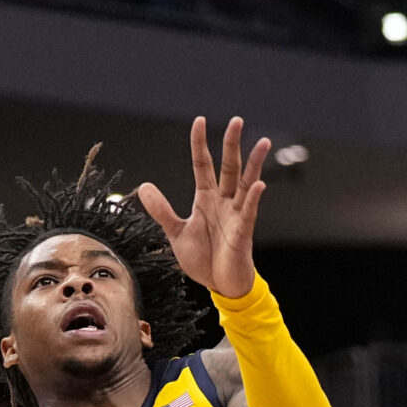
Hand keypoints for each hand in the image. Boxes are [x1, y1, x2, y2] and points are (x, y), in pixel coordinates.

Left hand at [137, 117, 268, 299]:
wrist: (220, 286)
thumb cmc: (203, 260)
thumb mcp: (177, 233)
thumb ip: (162, 211)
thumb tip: (143, 187)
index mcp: (205, 199)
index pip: (203, 164)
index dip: (200, 144)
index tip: (199, 121)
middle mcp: (223, 202)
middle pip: (228, 167)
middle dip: (232, 144)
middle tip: (237, 121)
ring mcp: (236, 214)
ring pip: (245, 183)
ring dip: (254, 164)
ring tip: (263, 143)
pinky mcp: (243, 232)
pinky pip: (249, 211)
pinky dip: (253, 198)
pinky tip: (258, 184)